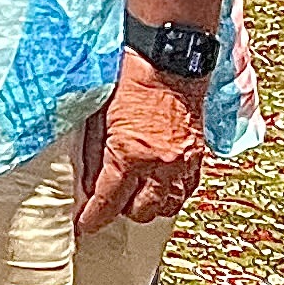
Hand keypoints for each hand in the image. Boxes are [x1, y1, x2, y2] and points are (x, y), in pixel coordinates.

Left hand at [75, 56, 212, 234]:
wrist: (169, 59)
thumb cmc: (131, 79)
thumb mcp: (99, 116)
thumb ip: (95, 154)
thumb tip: (90, 183)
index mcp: (131, 154)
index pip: (109, 201)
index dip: (94, 218)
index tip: (85, 225)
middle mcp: (161, 164)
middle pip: (141, 211)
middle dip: (121, 211)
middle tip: (108, 203)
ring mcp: (183, 161)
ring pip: (166, 206)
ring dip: (148, 205)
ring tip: (133, 195)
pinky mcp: (198, 155)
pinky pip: (186, 190)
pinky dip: (170, 193)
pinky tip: (158, 185)